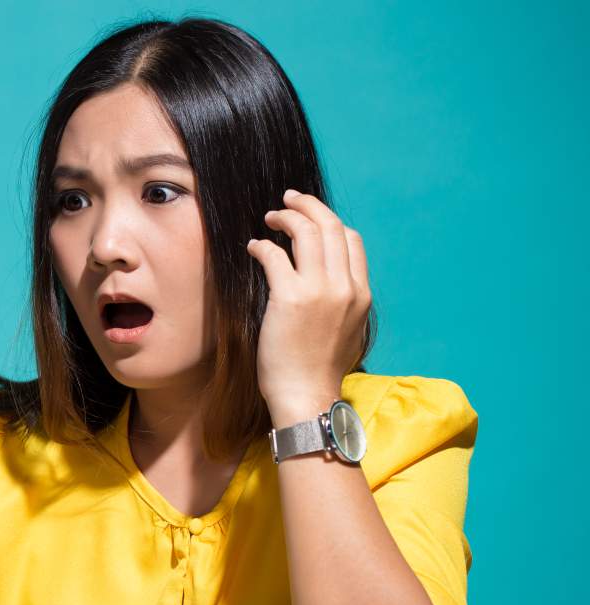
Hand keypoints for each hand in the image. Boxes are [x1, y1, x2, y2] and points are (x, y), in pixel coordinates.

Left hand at [246, 189, 371, 424]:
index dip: (329, 222)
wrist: (306, 394)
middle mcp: (345, 287)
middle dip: (308, 206)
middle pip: (330, 226)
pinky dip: (263, 245)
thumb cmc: (318, 368)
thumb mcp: (348, 329)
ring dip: (286, 216)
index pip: (351, 239)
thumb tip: (329, 280)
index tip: (310, 219)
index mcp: (360, 293)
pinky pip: (275, 255)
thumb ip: (343, 299)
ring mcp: (319, 291)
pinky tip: (254, 248)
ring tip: (270, 217)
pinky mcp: (290, 298)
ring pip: (306, 232)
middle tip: (288, 199)